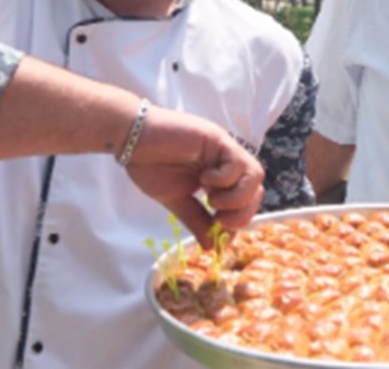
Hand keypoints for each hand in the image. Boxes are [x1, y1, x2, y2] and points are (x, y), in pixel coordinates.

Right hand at [121, 106, 264, 248]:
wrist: (130, 140)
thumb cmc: (150, 165)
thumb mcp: (177, 201)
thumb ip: (197, 221)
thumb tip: (213, 248)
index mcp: (220, 177)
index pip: (246, 201)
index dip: (238, 221)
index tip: (218, 233)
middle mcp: (227, 162)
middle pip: (257, 190)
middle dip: (242, 213)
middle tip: (218, 220)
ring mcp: (224, 150)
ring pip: (256, 177)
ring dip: (237, 198)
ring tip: (212, 201)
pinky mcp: (218, 139)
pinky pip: (238, 164)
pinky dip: (224, 179)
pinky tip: (203, 179)